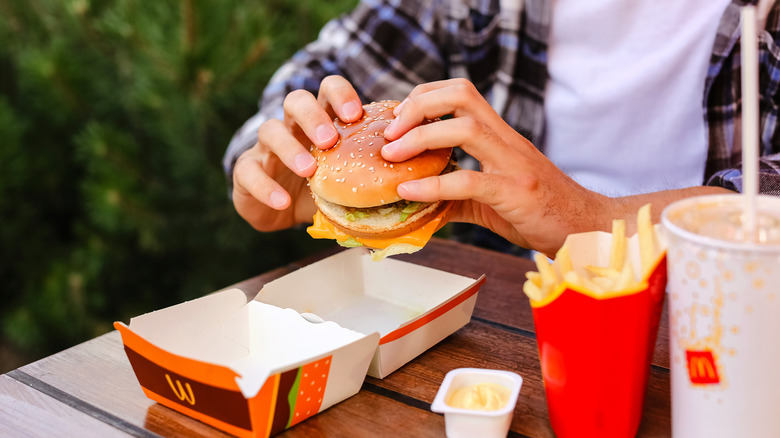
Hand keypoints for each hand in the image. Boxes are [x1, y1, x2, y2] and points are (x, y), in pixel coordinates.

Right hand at [232, 76, 363, 230]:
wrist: (281, 209)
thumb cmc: (323, 186)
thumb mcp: (350, 177)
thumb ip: (378, 173)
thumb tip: (426, 186)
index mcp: (321, 119)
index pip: (328, 90)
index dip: (341, 95)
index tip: (356, 114)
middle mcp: (292, 126)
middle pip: (296, 100)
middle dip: (313, 116)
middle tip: (330, 139)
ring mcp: (266, 147)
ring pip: (269, 129)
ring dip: (290, 147)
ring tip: (309, 169)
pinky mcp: (246, 171)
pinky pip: (249, 172)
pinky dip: (265, 187)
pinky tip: (283, 202)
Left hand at [381, 78, 608, 256]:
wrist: (586, 229)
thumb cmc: (539, 212)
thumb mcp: (491, 199)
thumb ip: (455, 195)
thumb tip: (415, 203)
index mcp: (500, 136)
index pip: (461, 92)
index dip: (424, 96)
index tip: (398, 120)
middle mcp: (507, 141)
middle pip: (460, 95)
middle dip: (417, 106)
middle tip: (389, 134)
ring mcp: (514, 164)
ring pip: (465, 129)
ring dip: (419, 138)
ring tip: (391, 156)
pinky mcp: (516, 193)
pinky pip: (471, 181)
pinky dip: (434, 185)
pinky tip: (410, 192)